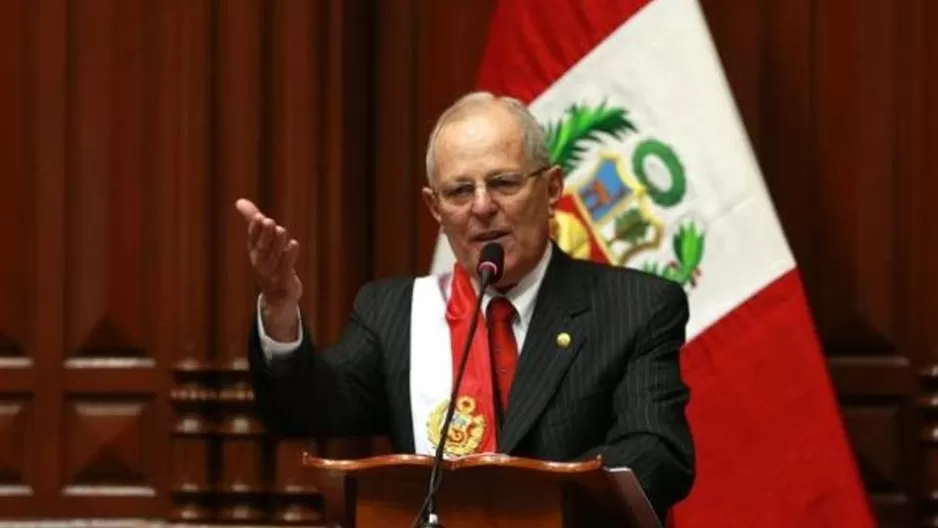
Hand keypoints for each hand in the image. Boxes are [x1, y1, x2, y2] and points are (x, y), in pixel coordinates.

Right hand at [235, 199, 301, 339]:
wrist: (278, 296)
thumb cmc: (270, 263)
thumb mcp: (261, 241)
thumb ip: (252, 220)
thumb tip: (239, 201)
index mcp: (255, 253)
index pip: (252, 240)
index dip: (255, 230)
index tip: (259, 217)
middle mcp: (261, 263)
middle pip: (262, 249)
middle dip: (265, 235)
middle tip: (269, 221)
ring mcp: (273, 274)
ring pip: (274, 258)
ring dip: (277, 244)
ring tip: (281, 230)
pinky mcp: (285, 281)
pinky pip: (286, 269)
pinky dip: (289, 257)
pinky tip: (293, 244)